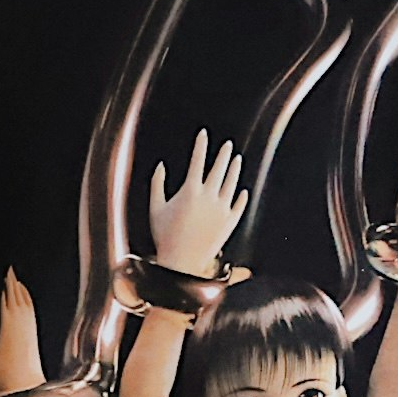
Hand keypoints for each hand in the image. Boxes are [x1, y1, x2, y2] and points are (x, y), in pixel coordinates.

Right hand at [144, 132, 249, 276]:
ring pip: (231, 184)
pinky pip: (238, 206)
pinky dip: (241, 197)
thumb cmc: (164, 235)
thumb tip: (160, 165)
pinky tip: (242, 190)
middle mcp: (208, 197)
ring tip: (237, 160)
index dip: (201, 146)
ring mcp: (221, 210)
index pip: (198, 161)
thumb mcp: (155, 207)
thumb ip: (157, 184)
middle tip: (227, 145)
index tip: (204, 134)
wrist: (181, 262)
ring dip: (234, 170)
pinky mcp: (229, 223)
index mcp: (190, 191)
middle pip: (219, 169)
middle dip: (223, 154)